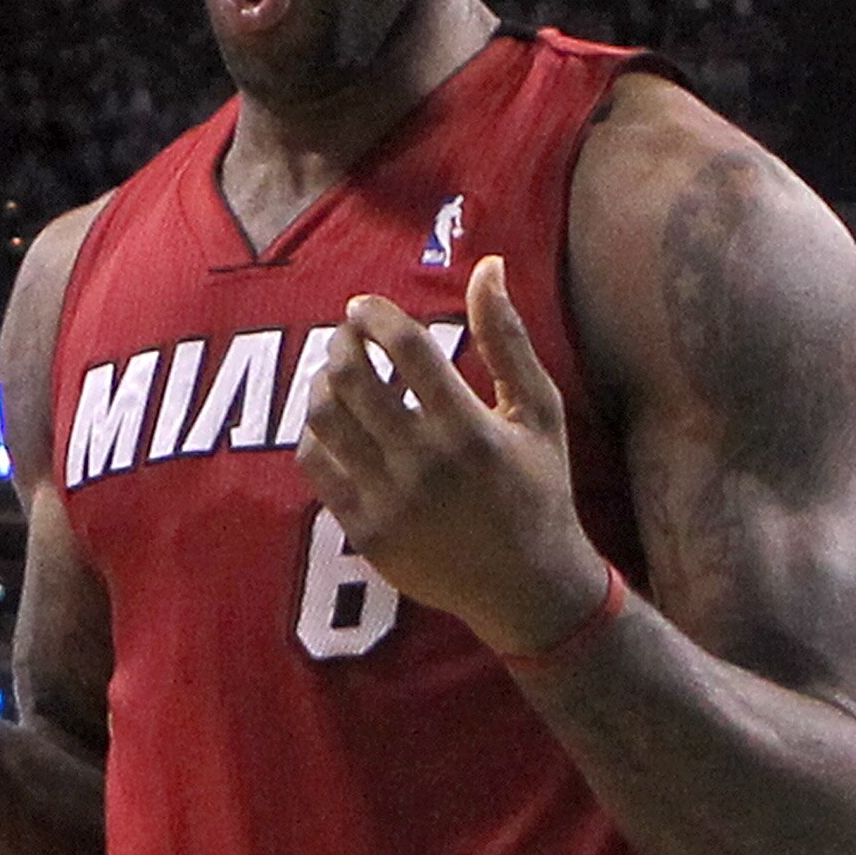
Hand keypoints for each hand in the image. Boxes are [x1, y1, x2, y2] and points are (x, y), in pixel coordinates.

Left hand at [295, 258, 607, 656]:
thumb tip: (488, 266)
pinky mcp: (365, 532)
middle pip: (352, 378)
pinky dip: (316, 436)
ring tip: (336, 377)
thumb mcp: (539, 412)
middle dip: (340, 343)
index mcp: (468, 429)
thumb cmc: (539, 491)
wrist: (526, 588)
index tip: (363, 308)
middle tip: (345, 337)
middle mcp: (423, 465)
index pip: (405, 348)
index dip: (374, 317)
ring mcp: (389, 502)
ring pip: (325, 419)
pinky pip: (317, 467)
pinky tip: (334, 427)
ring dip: (322, 385)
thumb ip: (508, 339)